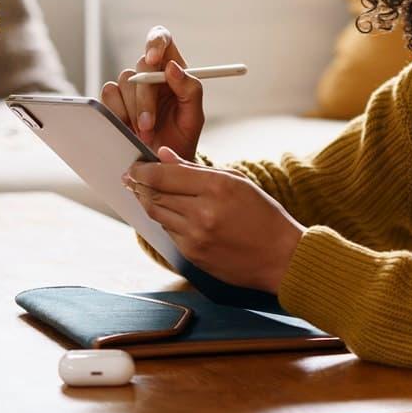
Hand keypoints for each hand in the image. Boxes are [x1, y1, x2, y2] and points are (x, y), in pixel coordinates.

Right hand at [101, 25, 203, 161]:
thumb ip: (190, 90)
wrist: (161, 162)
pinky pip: (109, 94)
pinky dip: (118, 112)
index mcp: (173, 70)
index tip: (153, 59)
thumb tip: (172, 67)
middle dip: (145, 97)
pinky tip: (128, 129)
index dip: (155, 42)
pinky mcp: (114, 100)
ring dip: (133, 110)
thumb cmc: (181, 137)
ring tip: (144, 133)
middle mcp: (150, 73)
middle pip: (141, 64)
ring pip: (124, 80)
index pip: (163, 40)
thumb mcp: (193, 116)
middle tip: (148, 124)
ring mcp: (130, 86)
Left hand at [124, 147, 305, 294]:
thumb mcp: (237, 182)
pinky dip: (164, 220)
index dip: (143, 170)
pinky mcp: (192, 255)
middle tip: (130, 177)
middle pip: (154, 194)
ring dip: (148, 201)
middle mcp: (203, 212)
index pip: (164, 175)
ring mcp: (195, 237)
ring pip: (156, 214)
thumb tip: (164, 155)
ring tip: (143, 192)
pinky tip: (167, 212)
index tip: (134, 166)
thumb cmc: (264, 215)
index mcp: (217, 187)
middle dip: (139, 184)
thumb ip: (197, 169)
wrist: (281, 257)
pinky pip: (168, 232)